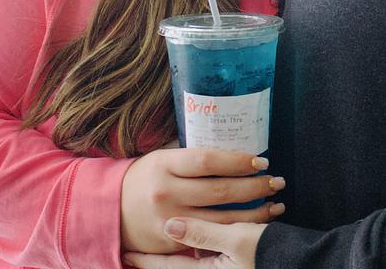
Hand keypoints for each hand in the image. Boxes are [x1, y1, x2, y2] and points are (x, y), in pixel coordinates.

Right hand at [121, 145, 284, 253]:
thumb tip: (231, 142)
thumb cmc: (144, 177)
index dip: (237, 161)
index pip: (208, 161)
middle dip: (254, 187)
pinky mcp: (172, 242)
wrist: (109, 212)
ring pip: (220, 219)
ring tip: (275, 204)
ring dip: (253, 212)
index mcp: (165, 165)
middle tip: (276, 180)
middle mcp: (167, 192)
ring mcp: (169, 220)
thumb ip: (191, 155)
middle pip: (220, 191)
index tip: (260, 160)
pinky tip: (253, 224)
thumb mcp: (162, 157)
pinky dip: (235, 231)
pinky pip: (210, 238)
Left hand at [124, 219, 264, 268]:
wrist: (302, 262)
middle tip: (131, 250)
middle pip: (178, 266)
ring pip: (191, 260)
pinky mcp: (234, 261)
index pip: (170, 265)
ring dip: (176, 251)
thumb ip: (203, 233)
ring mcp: (223, 267)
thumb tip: (171, 226)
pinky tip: (190, 233)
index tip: (126, 253)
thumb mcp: (237, 241)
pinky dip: (197, 245)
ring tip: (156, 242)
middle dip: (157, 258)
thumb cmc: (270, 252)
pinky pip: (206, 255)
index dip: (148, 259)